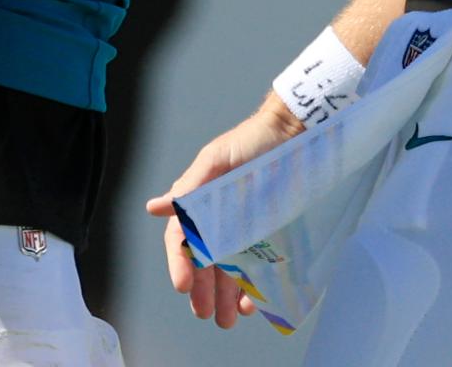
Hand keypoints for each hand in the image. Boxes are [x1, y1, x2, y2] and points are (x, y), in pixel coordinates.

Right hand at [146, 97, 303, 328]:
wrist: (297, 132)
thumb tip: (154, 208)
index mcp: (202, 201)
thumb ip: (189, 188)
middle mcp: (222, 219)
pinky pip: (260, 268)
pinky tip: (253, 302)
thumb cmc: (253, 140)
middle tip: (205, 314)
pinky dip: (255, 288)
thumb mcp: (216, 159)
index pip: (183, 239)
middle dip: (203, 290)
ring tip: (228, 318)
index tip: (183, 285)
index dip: (180, 263)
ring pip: (231, 270)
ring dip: (226, 297)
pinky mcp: (273, 235)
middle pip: (206, 262)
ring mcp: (248, 229)